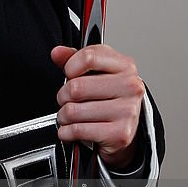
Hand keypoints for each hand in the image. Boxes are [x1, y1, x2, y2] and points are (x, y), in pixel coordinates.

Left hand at [51, 44, 144, 168]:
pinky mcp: (120, 134)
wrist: (126, 127)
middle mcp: (130, 87)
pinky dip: (66, 132)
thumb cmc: (109, 98)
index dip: (70, 67)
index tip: (70, 74)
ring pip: (73, 111)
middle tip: (67, 100)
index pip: (88, 57)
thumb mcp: (94, 72)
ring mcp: (127, 111)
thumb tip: (57, 53)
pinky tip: (72, 129)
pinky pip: (77, 130)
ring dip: (63, 116)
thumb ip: (73, 59)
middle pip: (76, 87)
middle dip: (63, 96)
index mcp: (125, 66)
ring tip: (71, 116)